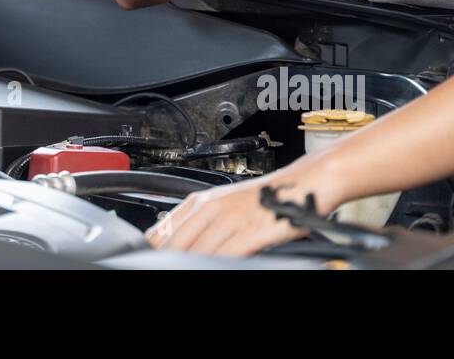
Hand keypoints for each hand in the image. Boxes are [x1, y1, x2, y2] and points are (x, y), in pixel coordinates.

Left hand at [145, 162, 336, 257]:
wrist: (301, 184)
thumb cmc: (262, 197)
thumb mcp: (222, 203)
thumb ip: (196, 222)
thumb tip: (171, 242)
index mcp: (199, 201)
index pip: (162, 231)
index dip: (155, 250)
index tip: (152, 261)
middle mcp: (212, 208)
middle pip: (177, 244)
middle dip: (171, 260)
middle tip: (170, 268)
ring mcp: (231, 220)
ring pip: (199, 252)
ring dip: (193, 264)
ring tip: (190, 269)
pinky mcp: (252, 231)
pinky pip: (227, 254)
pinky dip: (220, 263)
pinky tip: (218, 267)